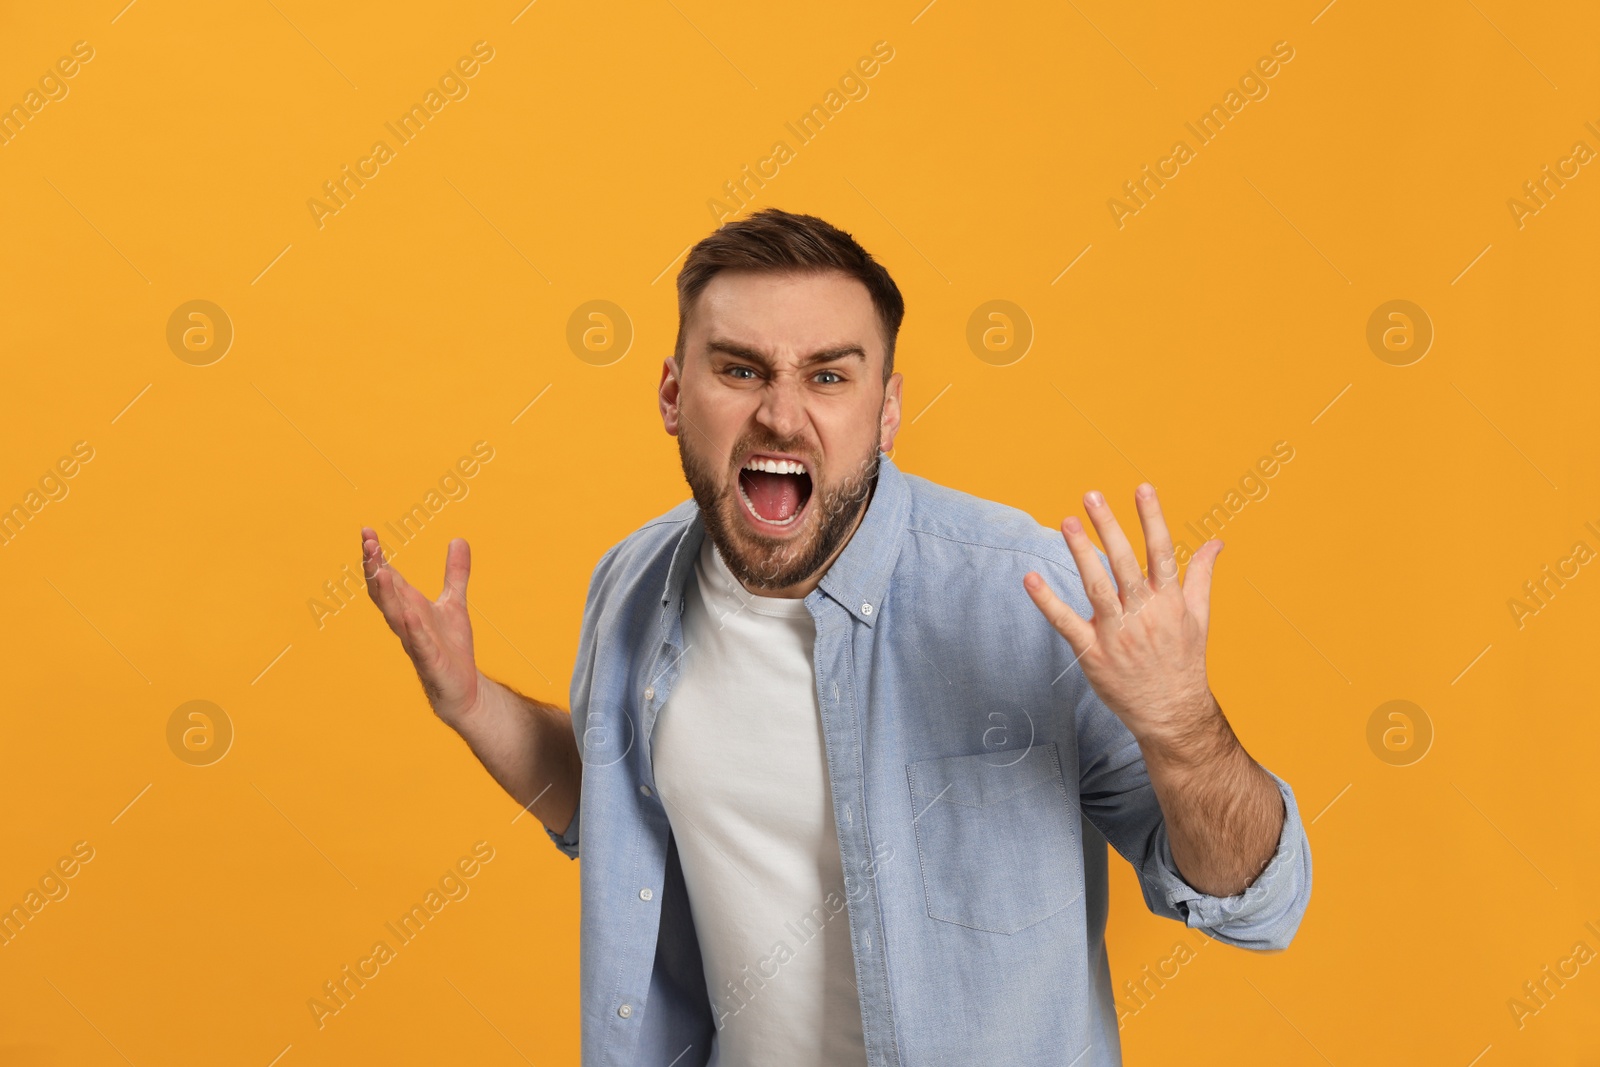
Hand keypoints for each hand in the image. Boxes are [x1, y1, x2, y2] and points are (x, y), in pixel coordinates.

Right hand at [362, 527, 481, 725]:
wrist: (462, 687)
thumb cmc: (450, 646)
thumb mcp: (454, 602)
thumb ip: (456, 572)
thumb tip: (458, 539)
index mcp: (409, 606)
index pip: (387, 578)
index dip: (377, 556)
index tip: (367, 532)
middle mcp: (406, 621)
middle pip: (384, 592)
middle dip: (375, 569)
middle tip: (368, 544)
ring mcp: (415, 641)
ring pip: (395, 616)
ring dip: (387, 594)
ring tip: (382, 571)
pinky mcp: (430, 660)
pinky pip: (418, 643)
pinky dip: (414, 628)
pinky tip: (411, 614)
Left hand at [1022, 484, 1221, 750]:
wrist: (1173, 713)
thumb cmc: (1184, 661)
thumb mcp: (1200, 617)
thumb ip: (1202, 576)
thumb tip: (1216, 542)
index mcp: (1170, 601)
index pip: (1161, 551)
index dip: (1152, 518)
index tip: (1142, 487)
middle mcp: (1144, 614)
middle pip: (1125, 563)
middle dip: (1109, 528)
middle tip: (1091, 496)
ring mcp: (1117, 634)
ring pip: (1097, 587)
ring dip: (1081, 553)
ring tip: (1067, 522)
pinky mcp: (1092, 653)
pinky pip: (1066, 623)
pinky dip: (1047, 601)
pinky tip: (1031, 578)